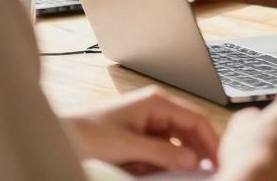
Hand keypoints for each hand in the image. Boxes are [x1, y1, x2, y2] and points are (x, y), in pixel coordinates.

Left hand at [63, 86, 217, 174]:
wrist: (58, 135)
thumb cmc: (86, 133)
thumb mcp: (127, 146)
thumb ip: (162, 153)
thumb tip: (192, 160)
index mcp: (157, 102)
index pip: (196, 119)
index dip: (211, 140)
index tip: (219, 161)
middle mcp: (156, 109)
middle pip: (189, 131)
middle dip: (197, 152)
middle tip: (207, 173)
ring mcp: (147, 122)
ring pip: (176, 143)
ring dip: (178, 160)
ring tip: (183, 175)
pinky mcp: (139, 136)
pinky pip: (161, 150)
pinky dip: (162, 163)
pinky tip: (160, 173)